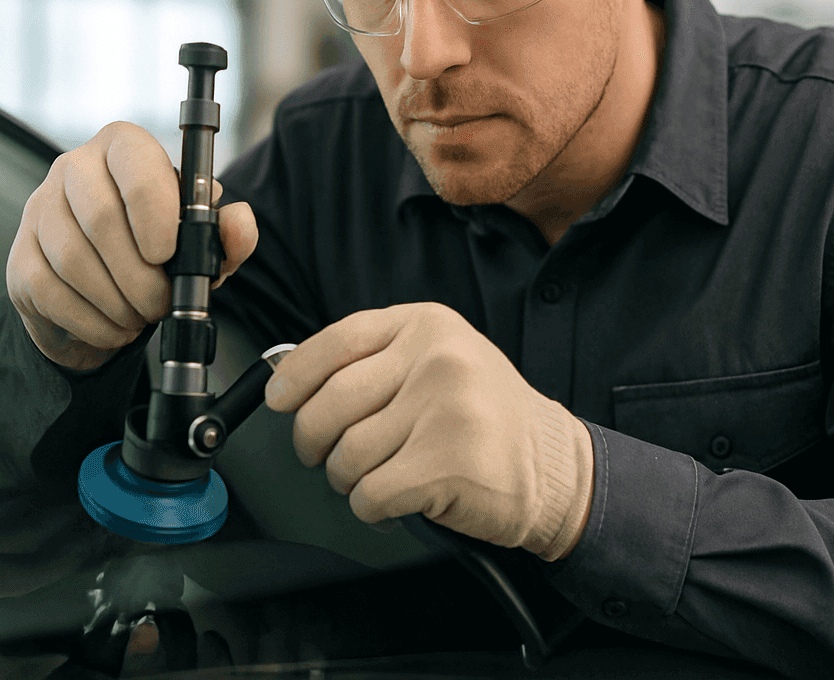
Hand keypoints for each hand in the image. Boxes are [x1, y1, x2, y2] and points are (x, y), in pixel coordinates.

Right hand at [6, 121, 258, 370]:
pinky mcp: (20, 256)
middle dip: (138, 274)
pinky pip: (48, 290)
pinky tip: (114, 328)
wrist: (108, 293)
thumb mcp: (202, 243)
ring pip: (71, 257)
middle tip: (160, 304)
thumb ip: (226, 232)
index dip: (153, 208)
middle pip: (99, 215)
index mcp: (125, 148)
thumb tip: (238, 221)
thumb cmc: (160, 253)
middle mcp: (75, 167)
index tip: (169, 253)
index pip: (135, 161)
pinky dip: (89, 320)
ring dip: (115, 300)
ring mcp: (39, 210)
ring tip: (140, 317)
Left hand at [263, 303, 593, 560]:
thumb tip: (293, 378)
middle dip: (315, 442)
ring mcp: (443, 410)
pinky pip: (370, 494)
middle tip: (328, 456)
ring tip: (379, 478)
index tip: (279, 399)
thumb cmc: (489, 417)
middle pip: (330, 404)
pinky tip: (395, 502)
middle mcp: (436, 359)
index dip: (295, 375)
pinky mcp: (446, 464)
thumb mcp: (442, 359)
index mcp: (428, 325)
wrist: (554, 466)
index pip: (337, 341)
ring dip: (349, 480)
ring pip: (346, 455)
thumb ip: (380, 359)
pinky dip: (372, 509)